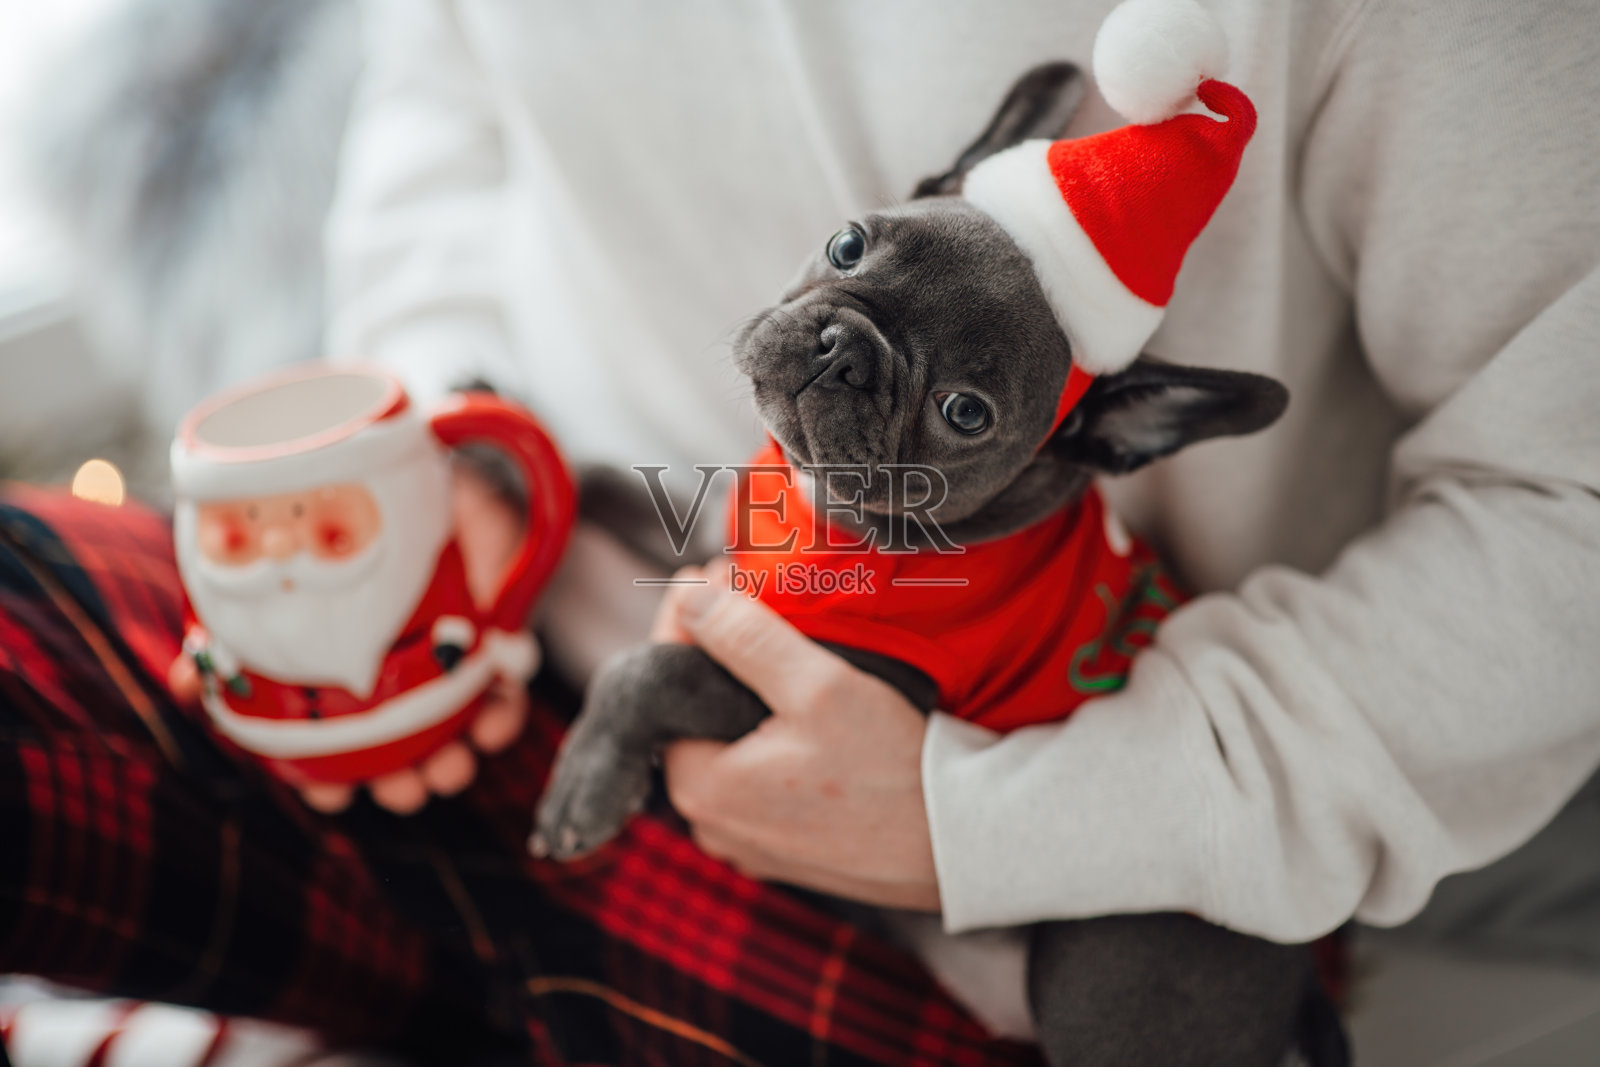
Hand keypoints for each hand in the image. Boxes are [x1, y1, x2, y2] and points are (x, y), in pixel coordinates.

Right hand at [167, 457, 531, 813]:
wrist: (394, 451)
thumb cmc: (330, 521)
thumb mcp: (263, 570)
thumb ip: (224, 628)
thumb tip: (180, 683)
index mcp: (338, 668)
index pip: (334, 741)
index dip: (330, 782)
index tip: (330, 799)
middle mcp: (390, 667)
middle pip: (399, 746)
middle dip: (402, 784)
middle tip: (403, 793)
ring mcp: (443, 653)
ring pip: (454, 728)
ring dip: (453, 760)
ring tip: (448, 770)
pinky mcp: (493, 632)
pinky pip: (505, 688)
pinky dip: (502, 713)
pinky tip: (491, 721)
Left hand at [656, 566, 940, 911]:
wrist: (960, 842)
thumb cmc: (893, 771)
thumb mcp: (820, 686)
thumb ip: (747, 638)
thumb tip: (690, 597)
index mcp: (699, 786)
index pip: (667, 681)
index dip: (688, 619)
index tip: (708, 573)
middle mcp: (710, 823)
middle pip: (693, 715)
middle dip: (715, 654)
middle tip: (742, 599)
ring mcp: (747, 842)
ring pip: (726, 745)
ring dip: (743, 694)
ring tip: (773, 642)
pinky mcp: (783, 849)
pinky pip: (756, 778)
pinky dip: (766, 737)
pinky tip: (797, 705)